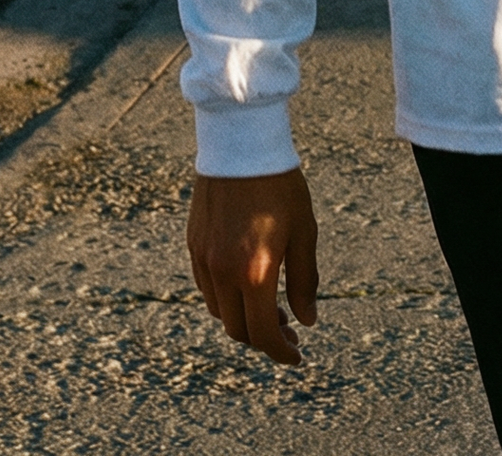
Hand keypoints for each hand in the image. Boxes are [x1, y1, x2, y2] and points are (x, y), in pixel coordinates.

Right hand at [187, 168, 318, 364]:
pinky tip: (247, 287)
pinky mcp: (194, 246)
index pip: (263, 333)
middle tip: (288, 332)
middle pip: (238, 330)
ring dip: (243, 320)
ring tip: (270, 310)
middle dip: (264, 339)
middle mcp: (224, 273)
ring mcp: (205, 260)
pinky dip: (226, 300)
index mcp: (255, 272)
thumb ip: (305, 280)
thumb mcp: (304, 231)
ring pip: (219, 312)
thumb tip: (306, 321)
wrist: (242, 146)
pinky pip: (207, 289)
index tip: (296, 356)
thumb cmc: (280, 185)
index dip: (280, 352)